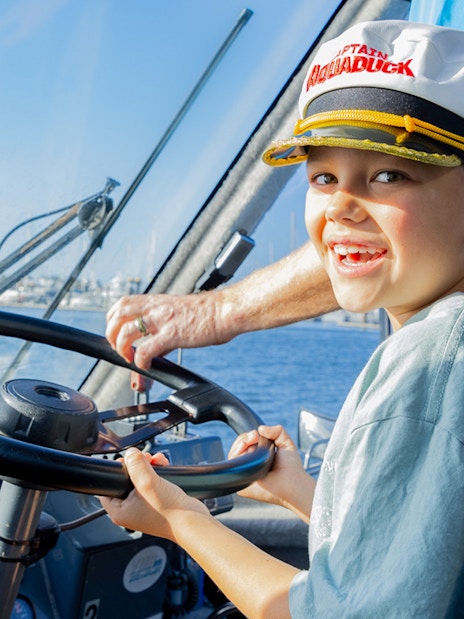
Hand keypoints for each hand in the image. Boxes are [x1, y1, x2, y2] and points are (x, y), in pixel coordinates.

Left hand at [99, 448, 208, 539]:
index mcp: (120, 512)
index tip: (126, 461)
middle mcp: (130, 510)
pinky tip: (163, 465)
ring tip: (156, 460)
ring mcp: (144, 506)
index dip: (116, 471)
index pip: (107, 488)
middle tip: (144, 458)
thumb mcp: (147, 482)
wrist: (191, 520)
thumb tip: (130, 453)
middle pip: (126, 480)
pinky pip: (152, 482)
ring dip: (148, 466)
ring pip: (140, 479)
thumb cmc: (169, 512)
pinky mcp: (157, 502)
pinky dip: (156, 472)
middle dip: (137, 465)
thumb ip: (136, 464)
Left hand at [105, 292, 225, 368]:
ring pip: (127, 331)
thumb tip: (156, 351)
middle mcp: (157, 308)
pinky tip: (147, 366)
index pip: (123, 303)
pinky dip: (140, 360)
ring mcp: (164, 320)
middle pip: (118, 315)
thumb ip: (164, 331)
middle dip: (112, 334)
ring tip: (129, 358)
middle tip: (118, 348)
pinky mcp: (173, 334)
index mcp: (158, 301)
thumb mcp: (180, 315)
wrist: (226, 310)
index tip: (116, 332)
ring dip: (122, 347)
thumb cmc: (209, 314)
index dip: (113, 318)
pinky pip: (146, 349)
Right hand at [228, 425, 313, 520]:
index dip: (247, 436)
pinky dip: (237, 460)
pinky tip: (245, 455)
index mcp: (257, 456)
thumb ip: (277, 431)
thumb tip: (260, 428)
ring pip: (233, 456)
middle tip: (254, 437)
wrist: (293, 483)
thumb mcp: (286, 443)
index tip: (255, 434)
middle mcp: (250, 465)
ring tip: (251, 443)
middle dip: (243, 439)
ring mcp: (245, 474)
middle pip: (236, 447)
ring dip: (240, 446)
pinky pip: (233, 470)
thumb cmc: (291, 467)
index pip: (244, 443)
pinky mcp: (242, 485)